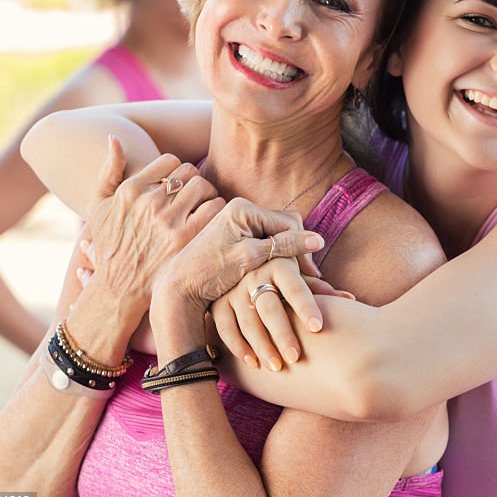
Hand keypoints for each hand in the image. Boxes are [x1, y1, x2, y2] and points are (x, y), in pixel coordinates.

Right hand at [81, 136, 223, 331]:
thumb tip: (115, 138)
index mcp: (130, 190)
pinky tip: (211, 223)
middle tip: (194, 198)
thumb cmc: (109, 247)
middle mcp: (149, 202)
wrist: (119, 289)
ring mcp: (169, 221)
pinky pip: (215, 209)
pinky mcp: (187, 239)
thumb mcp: (98, 209)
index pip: (170, 161)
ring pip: (204, 187)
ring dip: (208, 196)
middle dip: (194, 183)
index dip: (177, 172)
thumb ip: (108, 172)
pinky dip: (218, 212)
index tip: (178, 187)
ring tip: (203, 209)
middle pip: (189, 172)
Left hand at [149, 197, 326, 325]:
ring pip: (277, 236)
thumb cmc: (210, 273)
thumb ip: (284, 246)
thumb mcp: (250, 259)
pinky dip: (275, 258)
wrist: (178, 287)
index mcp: (244, 209)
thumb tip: (318, 241)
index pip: (289, 224)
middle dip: (297, 251)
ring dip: (287, 256)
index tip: (311, 275)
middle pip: (285, 227)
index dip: (302, 248)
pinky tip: (279, 275)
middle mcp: (242, 210)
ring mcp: (239, 223)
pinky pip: (266, 243)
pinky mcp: (237, 236)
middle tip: (307, 278)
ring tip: (295, 279)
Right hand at [212, 258, 354, 369]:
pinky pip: (225, 328)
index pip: (295, 287)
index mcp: (279, 264)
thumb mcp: (298, 272)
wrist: (242, 258)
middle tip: (296, 357)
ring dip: (261, 346)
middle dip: (282, 334)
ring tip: (277, 367)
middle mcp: (253, 275)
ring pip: (247, 321)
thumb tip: (350, 299)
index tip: (318, 327)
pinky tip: (253, 363)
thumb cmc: (281, 271)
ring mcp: (232, 290)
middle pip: (269, 308)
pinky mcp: (217, 304)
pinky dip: (238, 346)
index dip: (306, 306)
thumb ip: (319, 287)